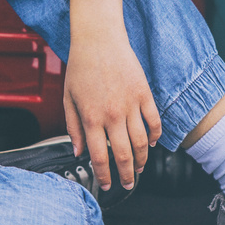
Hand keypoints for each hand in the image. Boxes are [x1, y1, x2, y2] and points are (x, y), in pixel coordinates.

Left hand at [63, 0, 162, 191]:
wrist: (99, 39)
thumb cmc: (80, 67)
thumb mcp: (68, 99)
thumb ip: (74, 128)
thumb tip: (78, 152)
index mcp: (92, 118)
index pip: (100, 156)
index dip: (104, 175)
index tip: (107, 184)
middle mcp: (112, 115)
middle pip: (124, 155)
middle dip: (126, 175)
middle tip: (128, 184)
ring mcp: (131, 105)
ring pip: (141, 142)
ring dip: (142, 160)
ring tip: (139, 169)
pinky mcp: (144, 94)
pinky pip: (154, 121)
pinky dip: (155, 136)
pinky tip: (151, 144)